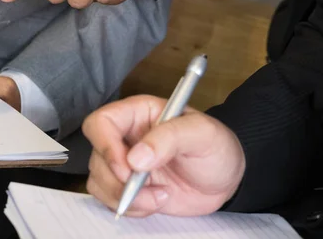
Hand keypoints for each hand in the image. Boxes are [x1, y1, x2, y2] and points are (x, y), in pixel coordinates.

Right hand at [82, 95, 244, 217]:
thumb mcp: (201, 134)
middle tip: (147, 187)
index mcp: (137, 113)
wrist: (226, 178)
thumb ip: (170, 138)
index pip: (101, 122)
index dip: (105, 145)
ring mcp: (124, 163)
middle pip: (96, 156)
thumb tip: (136, 158)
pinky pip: (109, 199)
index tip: (127, 167)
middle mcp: (125, 137)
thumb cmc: (216, 147)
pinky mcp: (128, 187)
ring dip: (126, 197)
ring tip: (161, 197)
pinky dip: (131, 208)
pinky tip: (157, 202)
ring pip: (99, 180)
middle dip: (117, 180)